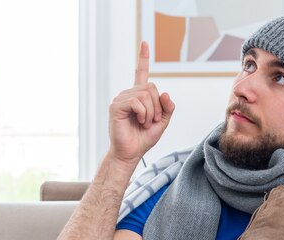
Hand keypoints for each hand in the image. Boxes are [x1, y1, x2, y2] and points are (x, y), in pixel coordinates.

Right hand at [108, 41, 175, 164]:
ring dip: (151, 112)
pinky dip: (143, 113)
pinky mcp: (116, 106)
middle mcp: (128, 94)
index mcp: (139, 96)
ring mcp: (121, 99)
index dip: (143, 58)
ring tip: (144, 123)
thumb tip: (166, 93)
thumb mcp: (162, 123)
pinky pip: (137, 102)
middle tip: (152, 121)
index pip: (141, 73)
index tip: (145, 43)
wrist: (130, 153)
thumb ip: (167, 108)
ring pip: (146, 95)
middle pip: (152, 87)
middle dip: (157, 106)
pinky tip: (138, 121)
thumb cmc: (143, 138)